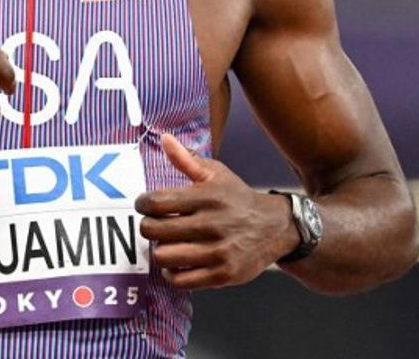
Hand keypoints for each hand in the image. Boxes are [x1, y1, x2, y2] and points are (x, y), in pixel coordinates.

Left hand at [135, 133, 297, 288]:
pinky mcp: (223, 275)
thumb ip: (187, 160)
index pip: (156, 202)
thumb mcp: (217, 175)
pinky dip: (171, 272)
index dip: (142, 204)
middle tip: (155, 225)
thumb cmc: (237, 199)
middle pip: (154, 230)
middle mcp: (212, 224)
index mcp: (207, 197)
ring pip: (164, 256)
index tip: (145, 206)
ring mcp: (218, 252)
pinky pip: (180, 279)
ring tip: (168, 243)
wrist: (276, 228)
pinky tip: (176, 262)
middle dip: (148, 227)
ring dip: (160, 250)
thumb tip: (164, 139)